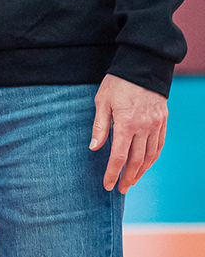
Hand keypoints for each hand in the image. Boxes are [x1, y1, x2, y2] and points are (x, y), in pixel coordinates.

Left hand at [91, 73, 166, 192]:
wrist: (142, 66)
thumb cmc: (117, 83)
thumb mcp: (102, 101)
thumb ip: (100, 126)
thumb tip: (94, 148)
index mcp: (126, 124)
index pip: (119, 156)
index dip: (113, 173)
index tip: (107, 185)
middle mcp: (144, 128)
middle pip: (136, 161)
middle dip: (128, 178)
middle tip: (120, 190)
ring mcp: (156, 126)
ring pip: (150, 156)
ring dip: (141, 172)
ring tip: (132, 181)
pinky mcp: (163, 122)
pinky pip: (159, 145)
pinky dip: (152, 158)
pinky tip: (145, 165)